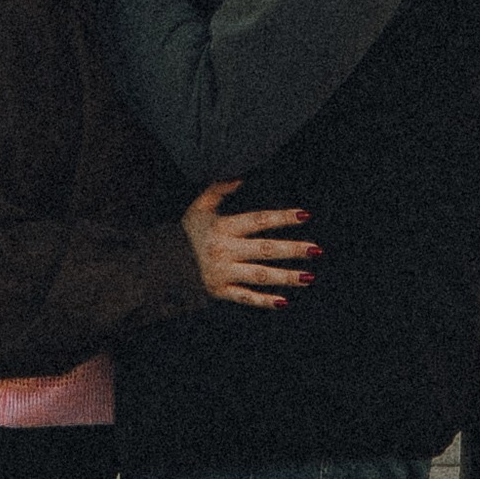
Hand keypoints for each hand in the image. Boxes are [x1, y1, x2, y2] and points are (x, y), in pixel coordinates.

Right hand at [183, 180, 316, 309]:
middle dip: (292, 250)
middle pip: (264, 249)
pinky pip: (245, 297)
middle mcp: (225, 250)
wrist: (163, 263)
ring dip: (286, 277)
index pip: (258, 220)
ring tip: (309, 277)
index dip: (282, 217)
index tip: (305, 215)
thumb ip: (219, 189)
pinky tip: (283, 302)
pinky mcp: (220, 291)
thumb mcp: (199, 207)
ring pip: (259, 275)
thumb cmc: (187, 233)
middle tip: (316, 250)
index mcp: (223, 227)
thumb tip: (240, 176)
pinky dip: (263, 301)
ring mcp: (223, 272)